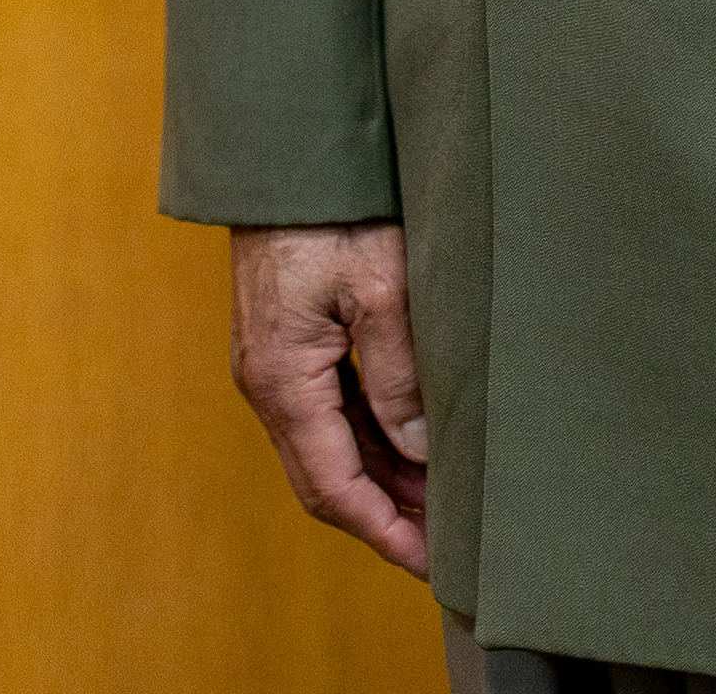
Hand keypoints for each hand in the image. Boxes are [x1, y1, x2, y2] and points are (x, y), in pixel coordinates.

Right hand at [226, 221, 429, 573]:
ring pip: (328, 451)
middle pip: (325, 480)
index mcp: (283, 379)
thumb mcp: (380, 290)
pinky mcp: (287, 345)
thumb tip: (418, 452)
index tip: (432, 564)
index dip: (385, 533)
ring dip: (382, 482)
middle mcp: (267, 382)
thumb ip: (399, 377)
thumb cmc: (330, 212)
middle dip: (387, 519)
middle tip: (448, 547)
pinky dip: (371, 444)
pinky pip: (328, 416)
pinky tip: (412, 451)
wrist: (284, 151)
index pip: (335, 487)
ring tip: (443, 505)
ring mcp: (273, 365)